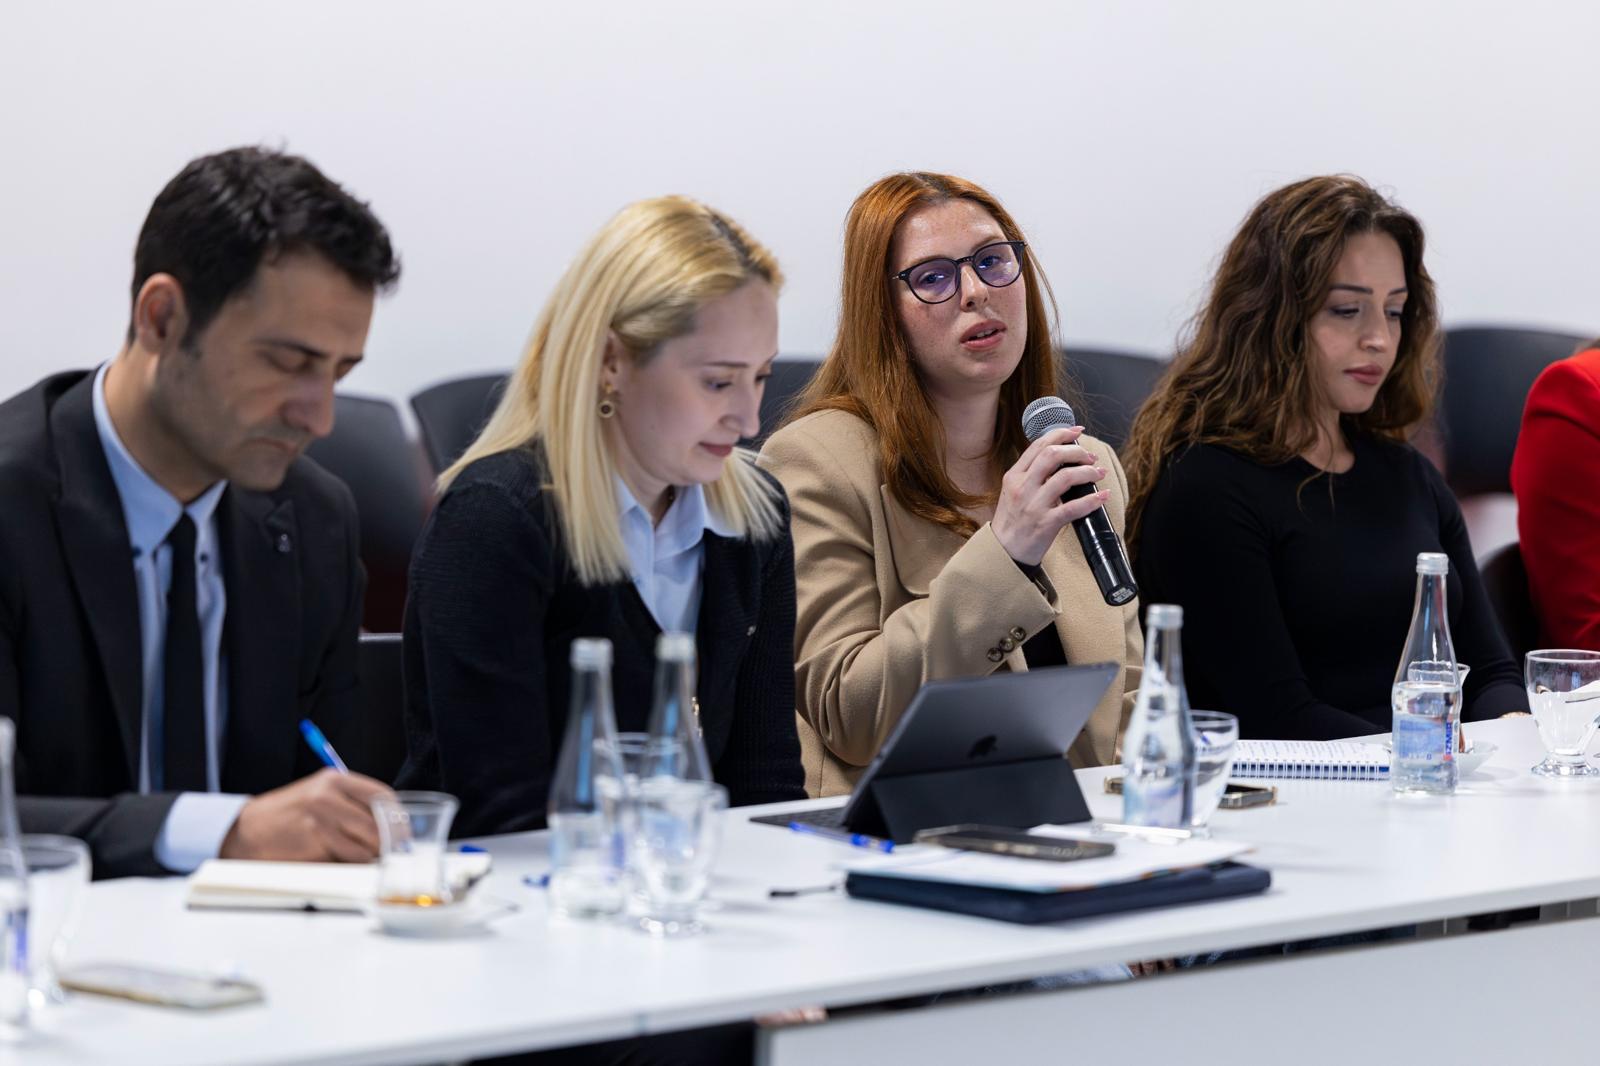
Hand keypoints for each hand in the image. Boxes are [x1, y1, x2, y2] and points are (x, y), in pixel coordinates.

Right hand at [220, 769, 393, 862]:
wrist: (247, 830)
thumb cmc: (289, 816)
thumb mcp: (320, 796)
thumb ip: (351, 804)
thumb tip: (391, 825)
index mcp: (335, 779)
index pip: (381, 795)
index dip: (397, 816)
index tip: (404, 831)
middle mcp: (328, 794)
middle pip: (377, 821)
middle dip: (388, 841)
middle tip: (393, 852)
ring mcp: (320, 817)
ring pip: (365, 843)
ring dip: (371, 855)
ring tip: (368, 857)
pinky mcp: (312, 841)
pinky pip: (348, 857)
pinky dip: (354, 863)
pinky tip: (349, 862)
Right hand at [990, 426, 1107, 565]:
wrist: (1003, 552)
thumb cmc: (1011, 522)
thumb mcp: (1013, 492)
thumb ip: (1030, 476)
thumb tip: (1058, 460)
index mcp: (1014, 476)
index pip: (1038, 446)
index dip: (1060, 434)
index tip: (1076, 431)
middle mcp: (1022, 487)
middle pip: (1052, 456)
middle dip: (1076, 451)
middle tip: (1090, 457)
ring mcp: (1034, 505)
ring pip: (1065, 477)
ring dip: (1088, 472)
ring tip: (1098, 474)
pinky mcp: (1045, 523)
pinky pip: (1073, 507)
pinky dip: (1091, 500)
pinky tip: (1102, 496)